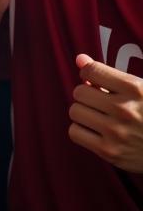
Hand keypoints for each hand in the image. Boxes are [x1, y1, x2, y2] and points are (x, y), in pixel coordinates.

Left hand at [69, 55, 142, 172]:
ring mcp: (116, 132)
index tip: (95, 80)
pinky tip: (95, 130)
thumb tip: (79, 59)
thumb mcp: (140, 88)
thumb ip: (109, 73)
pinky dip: (81, 130)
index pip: (91, 71)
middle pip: (79, 92)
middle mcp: (124, 109)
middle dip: (87, 94)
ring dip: (83, 112)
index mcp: (135, 89)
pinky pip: (75, 133)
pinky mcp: (110, 152)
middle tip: (100, 101)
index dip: (89, 74)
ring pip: (75, 111)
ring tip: (98, 116)